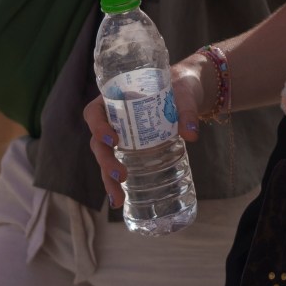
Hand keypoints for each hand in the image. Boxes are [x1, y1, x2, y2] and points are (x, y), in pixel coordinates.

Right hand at [82, 56, 205, 208]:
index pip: (94, 112)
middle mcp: (112, 118)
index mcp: (114, 98)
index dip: (98, 127)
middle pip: (98, 142)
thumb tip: (191, 134)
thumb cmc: (180, 86)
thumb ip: (187, 111)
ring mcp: (120, 134)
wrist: (187, 92)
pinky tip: (121, 199)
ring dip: (108, 178)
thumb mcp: (184, 94)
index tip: (113, 139)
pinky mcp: (131, 148)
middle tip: (121, 176)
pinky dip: (117, 182)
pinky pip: (118, 163)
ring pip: (105, 157)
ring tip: (118, 199)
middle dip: (106, 161)